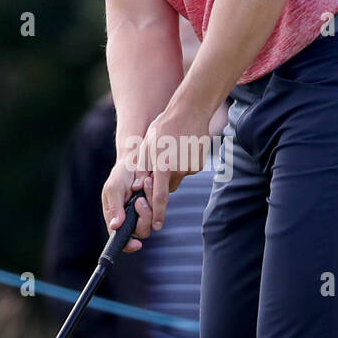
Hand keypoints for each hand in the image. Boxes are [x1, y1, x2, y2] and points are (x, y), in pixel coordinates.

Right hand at [101, 161, 150, 254]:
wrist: (135, 158)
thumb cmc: (121, 175)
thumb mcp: (113, 188)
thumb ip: (114, 208)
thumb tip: (115, 226)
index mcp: (116, 217)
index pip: (120, 239)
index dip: (128, 245)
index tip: (136, 244)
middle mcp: (130, 218)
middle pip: (141, 231)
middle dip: (143, 216)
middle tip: (139, 199)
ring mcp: (143, 213)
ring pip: (152, 221)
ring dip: (150, 205)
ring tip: (144, 186)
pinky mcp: (154, 205)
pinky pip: (159, 209)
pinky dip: (154, 196)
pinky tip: (149, 183)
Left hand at [135, 103, 213, 233]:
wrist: (190, 111)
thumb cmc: (163, 128)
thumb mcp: (147, 146)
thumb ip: (142, 169)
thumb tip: (139, 189)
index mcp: (163, 165)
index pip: (160, 196)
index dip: (158, 213)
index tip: (157, 226)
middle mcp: (179, 169)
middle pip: (168, 188)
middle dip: (161, 184)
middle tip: (160, 164)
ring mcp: (191, 167)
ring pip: (177, 179)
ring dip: (172, 172)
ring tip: (171, 151)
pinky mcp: (198, 165)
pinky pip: (186, 172)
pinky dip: (182, 165)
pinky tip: (181, 149)